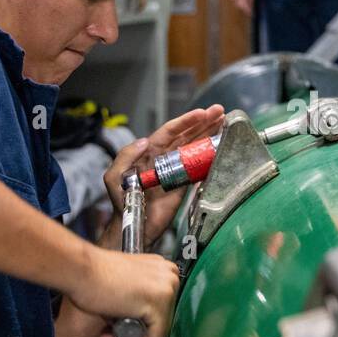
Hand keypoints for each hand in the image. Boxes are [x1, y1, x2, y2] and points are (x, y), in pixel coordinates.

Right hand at [68, 249, 179, 336]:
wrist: (80, 269)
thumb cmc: (92, 273)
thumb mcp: (122, 282)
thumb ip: (135, 295)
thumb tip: (135, 317)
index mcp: (161, 267)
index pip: (160, 305)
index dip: (140, 322)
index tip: (121, 329)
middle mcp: (168, 275)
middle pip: (160, 318)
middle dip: (134, 332)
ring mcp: (166, 289)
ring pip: (157, 329)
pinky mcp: (158, 304)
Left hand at [103, 105, 225, 244]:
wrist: (135, 225)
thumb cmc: (121, 201)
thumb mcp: (114, 177)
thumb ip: (125, 157)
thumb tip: (145, 142)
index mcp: (148, 152)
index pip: (169, 132)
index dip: (185, 122)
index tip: (201, 113)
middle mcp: (164, 157)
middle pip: (186, 135)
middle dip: (202, 123)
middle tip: (219, 112)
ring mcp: (176, 169)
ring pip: (194, 146)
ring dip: (208, 133)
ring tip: (223, 121)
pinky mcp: (185, 183)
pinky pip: (199, 166)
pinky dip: (209, 155)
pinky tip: (219, 146)